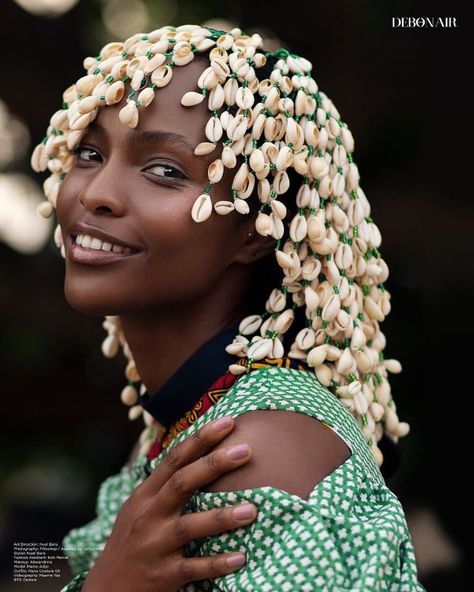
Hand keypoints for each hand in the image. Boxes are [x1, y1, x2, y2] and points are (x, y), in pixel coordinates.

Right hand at [82, 416, 255, 591]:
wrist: (106, 590)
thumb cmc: (131, 541)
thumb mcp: (140, 508)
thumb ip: (164, 485)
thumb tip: (199, 454)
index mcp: (145, 495)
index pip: (174, 459)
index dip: (201, 439)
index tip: (227, 422)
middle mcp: (148, 516)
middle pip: (181, 483)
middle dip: (214, 464)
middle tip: (246, 450)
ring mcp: (154, 545)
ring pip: (189, 526)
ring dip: (221, 517)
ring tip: (252, 509)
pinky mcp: (162, 575)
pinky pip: (193, 568)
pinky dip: (217, 563)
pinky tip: (241, 557)